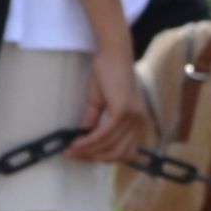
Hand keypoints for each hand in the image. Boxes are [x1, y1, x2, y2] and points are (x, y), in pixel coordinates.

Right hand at [67, 47, 152, 168]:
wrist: (113, 53)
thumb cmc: (108, 73)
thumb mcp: (98, 102)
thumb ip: (93, 122)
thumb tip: (82, 139)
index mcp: (137, 122)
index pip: (123, 152)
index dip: (103, 157)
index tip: (83, 156)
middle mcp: (139, 122)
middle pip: (117, 153)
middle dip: (94, 157)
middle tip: (74, 154)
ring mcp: (133, 117)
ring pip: (110, 146)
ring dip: (89, 151)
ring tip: (71, 149)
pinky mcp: (123, 110)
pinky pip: (104, 134)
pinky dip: (89, 141)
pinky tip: (77, 142)